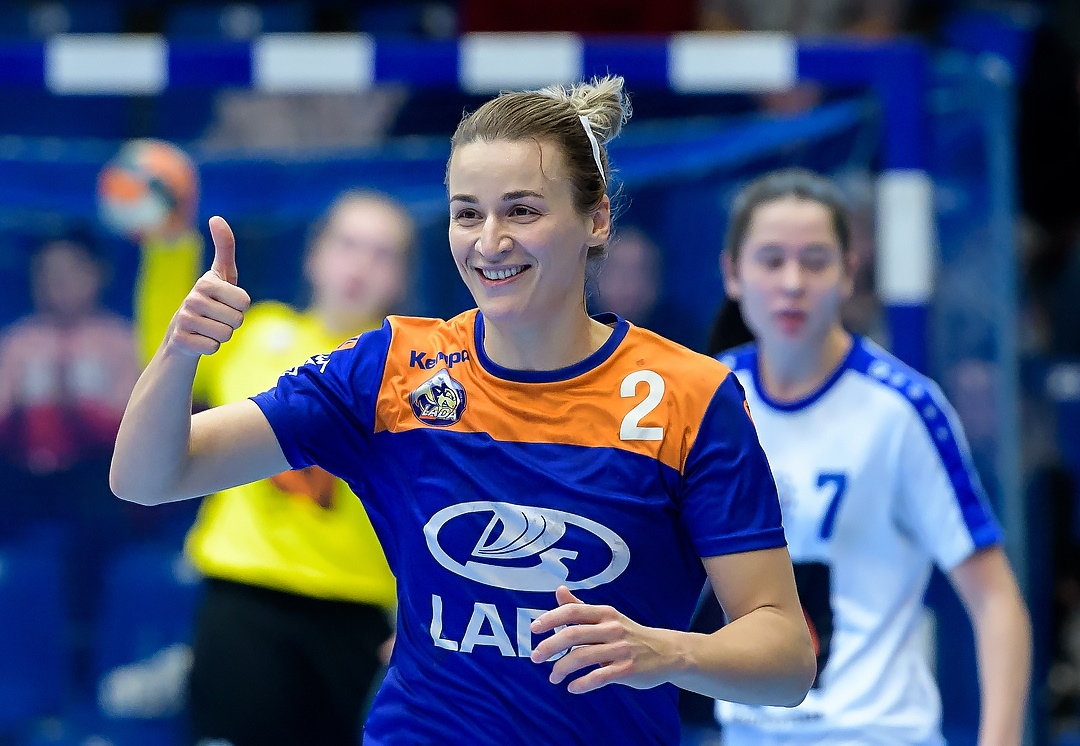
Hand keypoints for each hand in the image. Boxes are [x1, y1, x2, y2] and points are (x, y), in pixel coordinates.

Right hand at [166, 216, 250, 356]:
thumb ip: (224, 246)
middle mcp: (192, 298)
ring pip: (226, 335)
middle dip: (233, 323)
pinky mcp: (180, 340)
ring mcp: (184, 320)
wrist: (184, 330)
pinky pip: (213, 348)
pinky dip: (211, 347)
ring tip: (209, 327)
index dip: (240, 306)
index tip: (226, 302)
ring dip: (223, 335)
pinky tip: (200, 339)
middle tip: (218, 317)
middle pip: (237, 320)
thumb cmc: (211, 299)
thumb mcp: (222, 274)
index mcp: (206, 282)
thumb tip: (216, 217)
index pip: (244, 302)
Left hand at [529, 586, 678, 693]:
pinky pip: (599, 677)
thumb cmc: (630, 634)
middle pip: (573, 634)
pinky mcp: (627, 670)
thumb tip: (559, 591)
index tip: (534, 629)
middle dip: (550, 646)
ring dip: (562, 668)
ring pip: (582, 657)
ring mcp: (620, 649)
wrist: (668, 652)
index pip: (573, 612)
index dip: (551, 619)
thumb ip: (581, 607)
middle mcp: (612, 628)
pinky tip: (572, 687)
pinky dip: (582, 683)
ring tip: (553, 677)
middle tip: (535, 657)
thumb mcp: (607, 617)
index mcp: (605, 613)